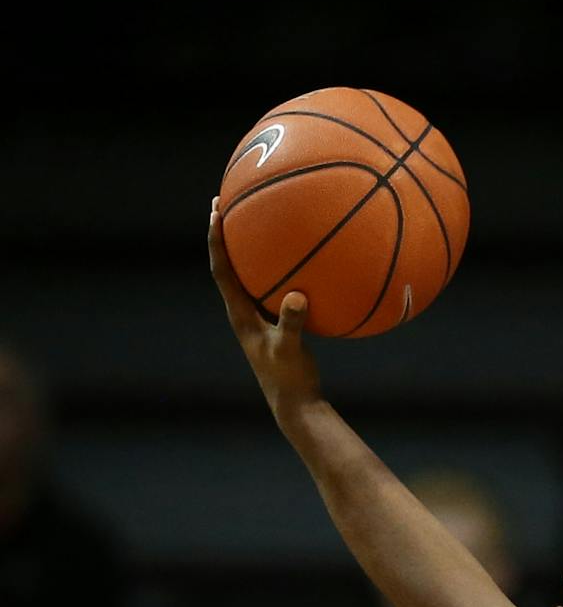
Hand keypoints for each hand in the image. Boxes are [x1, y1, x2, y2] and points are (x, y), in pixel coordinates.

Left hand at [208, 199, 319, 415]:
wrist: (294, 404)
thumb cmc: (289, 379)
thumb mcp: (290, 350)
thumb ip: (292, 323)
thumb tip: (297, 296)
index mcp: (240, 314)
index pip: (221, 269)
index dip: (216, 240)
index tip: (215, 211)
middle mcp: (244, 311)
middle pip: (228, 264)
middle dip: (225, 234)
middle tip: (226, 202)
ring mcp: (258, 317)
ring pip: (249, 275)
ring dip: (248, 249)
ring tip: (257, 221)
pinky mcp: (275, 323)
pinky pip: (274, 286)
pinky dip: (281, 269)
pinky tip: (302, 260)